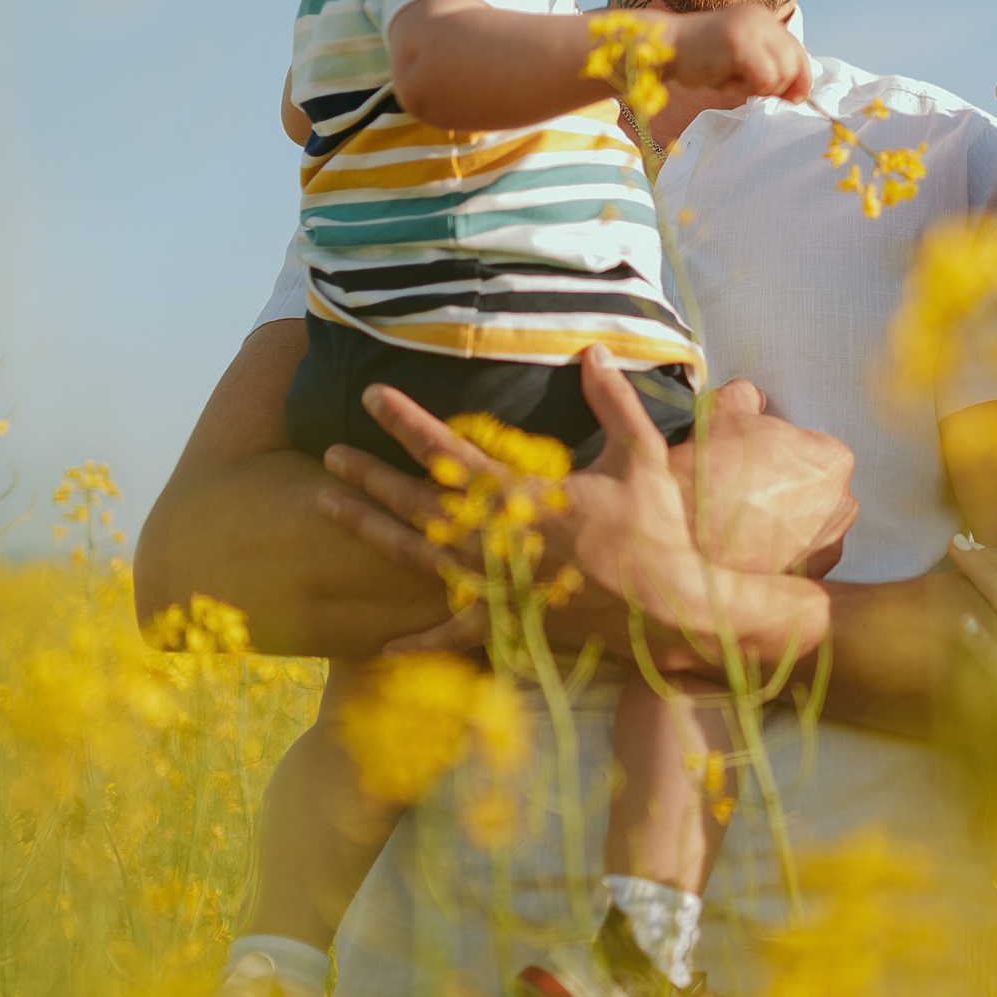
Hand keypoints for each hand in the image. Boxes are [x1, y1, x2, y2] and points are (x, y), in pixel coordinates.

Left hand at [314, 349, 855, 663]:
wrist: (669, 608)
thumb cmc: (656, 531)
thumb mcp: (642, 457)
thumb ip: (614, 403)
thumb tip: (593, 351)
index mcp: (522, 497)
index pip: (449, 452)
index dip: (407, 421)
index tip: (374, 396)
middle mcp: (495, 541)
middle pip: (417, 503)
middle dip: (371, 475)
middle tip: (330, 453)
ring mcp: (495, 585)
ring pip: (417, 556)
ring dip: (371, 529)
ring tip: (327, 507)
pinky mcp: (509, 622)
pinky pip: (455, 633)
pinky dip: (419, 641)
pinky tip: (382, 645)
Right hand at [665, 5, 811, 105]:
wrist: (661, 46)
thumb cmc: (698, 59)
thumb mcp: (740, 59)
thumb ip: (769, 68)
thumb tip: (800, 94)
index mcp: (763, 18)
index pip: (798, 51)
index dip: (801, 78)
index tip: (792, 97)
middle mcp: (761, 18)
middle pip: (796, 62)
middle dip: (782, 86)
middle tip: (752, 89)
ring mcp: (750, 28)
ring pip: (784, 72)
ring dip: (762, 88)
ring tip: (734, 81)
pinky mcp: (738, 43)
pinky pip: (765, 77)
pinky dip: (750, 88)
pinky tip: (727, 81)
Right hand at [677, 379, 855, 575]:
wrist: (684, 535)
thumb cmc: (709, 471)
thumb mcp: (723, 411)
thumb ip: (746, 396)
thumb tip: (752, 398)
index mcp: (834, 460)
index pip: (813, 446)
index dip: (780, 449)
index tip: (756, 458)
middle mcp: (843, 505)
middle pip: (815, 484)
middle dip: (788, 484)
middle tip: (748, 486)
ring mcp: (830, 543)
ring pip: (811, 519)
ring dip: (787, 516)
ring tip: (747, 515)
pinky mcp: (812, 573)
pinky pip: (804, 551)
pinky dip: (785, 547)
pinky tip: (753, 541)